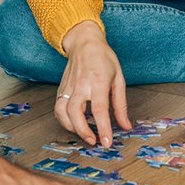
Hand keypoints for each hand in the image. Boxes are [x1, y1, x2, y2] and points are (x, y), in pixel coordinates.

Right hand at [57, 21, 130, 146]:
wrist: (84, 42)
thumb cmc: (103, 58)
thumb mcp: (119, 78)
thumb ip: (120, 104)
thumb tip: (125, 126)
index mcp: (98, 81)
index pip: (99, 109)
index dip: (103, 128)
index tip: (107, 142)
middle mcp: (81, 84)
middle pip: (75, 113)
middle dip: (83, 131)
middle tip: (94, 141)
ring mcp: (68, 86)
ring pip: (63, 112)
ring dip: (72, 128)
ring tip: (85, 135)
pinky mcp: (61, 89)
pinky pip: (58, 108)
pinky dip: (64, 121)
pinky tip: (74, 126)